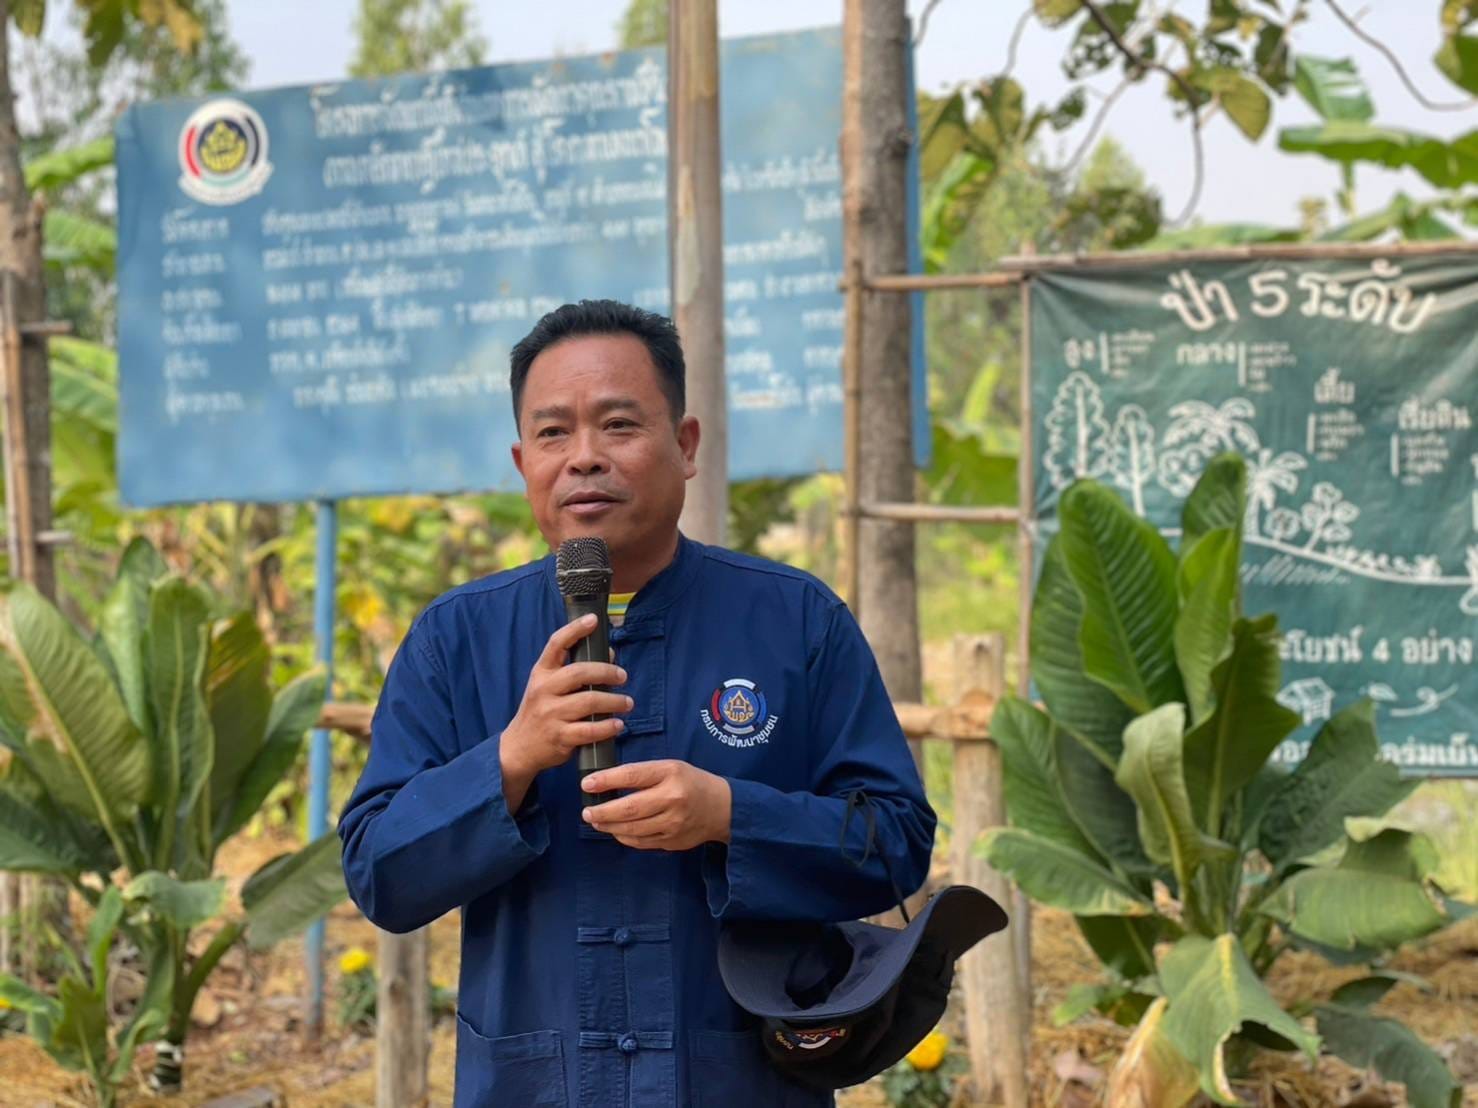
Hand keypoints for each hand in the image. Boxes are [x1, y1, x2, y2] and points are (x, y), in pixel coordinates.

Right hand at [500, 614, 630, 812]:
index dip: (575, 629)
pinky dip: (608, 726)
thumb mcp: (549, 686)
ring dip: (614, 701)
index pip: (556, 644)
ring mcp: (551, 714)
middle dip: (607, 672)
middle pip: (580, 672)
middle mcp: (544, 690)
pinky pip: (590, 730)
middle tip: (622, 676)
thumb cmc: (540, 711)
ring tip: (627, 703)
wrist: (519, 748)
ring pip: (589, 701)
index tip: (593, 620)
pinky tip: (618, 724)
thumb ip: (575, 670)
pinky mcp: (560, 736)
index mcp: (542, 673)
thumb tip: (610, 653)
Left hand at [580, 760, 731, 849]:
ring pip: (632, 829)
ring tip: (596, 820)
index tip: (587, 784)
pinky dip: (624, 836)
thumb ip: (643, 774)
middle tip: (586, 811)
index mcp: (671, 774)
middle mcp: (672, 799)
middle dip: (603, 811)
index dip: (606, 780)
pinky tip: (615, 830)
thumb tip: (607, 781)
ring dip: (609, 826)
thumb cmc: (691, 782)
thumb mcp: (670, 768)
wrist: (722, 808)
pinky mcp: (671, 842)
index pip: (633, 776)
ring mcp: (672, 824)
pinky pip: (640, 842)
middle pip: (630, 808)